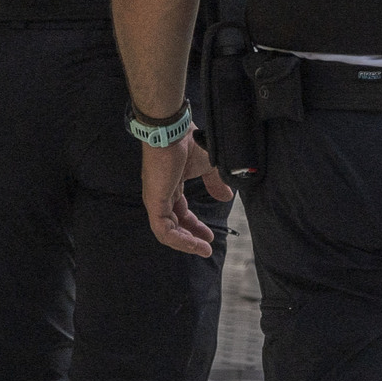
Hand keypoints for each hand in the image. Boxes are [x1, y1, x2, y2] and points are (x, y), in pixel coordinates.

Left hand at [140, 131, 231, 255]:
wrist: (173, 130)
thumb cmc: (187, 142)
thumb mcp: (208, 166)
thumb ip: (216, 183)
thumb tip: (227, 197)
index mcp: (170, 186)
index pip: (180, 213)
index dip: (195, 226)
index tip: (210, 236)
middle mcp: (160, 194)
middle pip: (174, 224)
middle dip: (191, 238)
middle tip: (206, 248)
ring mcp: (155, 199)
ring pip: (167, 232)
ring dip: (186, 243)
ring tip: (203, 250)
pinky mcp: (154, 202)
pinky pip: (164, 230)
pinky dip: (179, 240)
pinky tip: (194, 244)